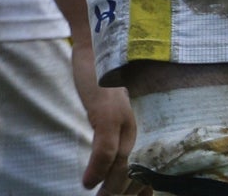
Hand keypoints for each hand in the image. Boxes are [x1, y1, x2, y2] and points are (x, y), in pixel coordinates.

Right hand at [73, 56, 135, 193]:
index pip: (138, 168)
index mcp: (132, 128)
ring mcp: (120, 123)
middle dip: (120, 192)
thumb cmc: (97, 77)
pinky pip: (105, 152)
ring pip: (121, 167)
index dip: (135, 188)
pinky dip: (97, 170)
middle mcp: (131, 128)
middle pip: (131, 172)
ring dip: (110, 189)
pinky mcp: (106, 116)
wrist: (95, 47)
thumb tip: (104, 156)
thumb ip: (107, 130)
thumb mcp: (104, 108)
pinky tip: (88, 183)